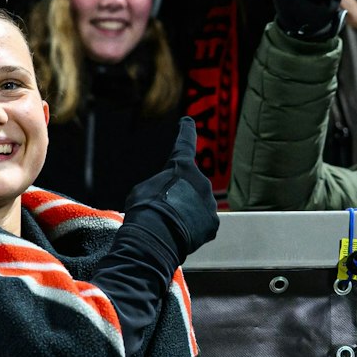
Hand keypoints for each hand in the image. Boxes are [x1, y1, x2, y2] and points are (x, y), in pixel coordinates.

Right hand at [119, 118, 219, 266]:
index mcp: (180, 166)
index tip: (188, 121)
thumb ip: (160, 185)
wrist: (156, 235)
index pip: (184, 143)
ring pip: (198, 206)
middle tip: (164, 211)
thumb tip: (165, 194)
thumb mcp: (142, 190)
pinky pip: (203, 224)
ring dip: (187, 214)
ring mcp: (209, 201)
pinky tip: (181, 235)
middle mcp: (200, 180)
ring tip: (171, 226)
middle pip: (190, 186)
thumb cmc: (144, 209)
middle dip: (180, 197)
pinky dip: (193, 230)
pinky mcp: (213, 221)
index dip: (186, 132)